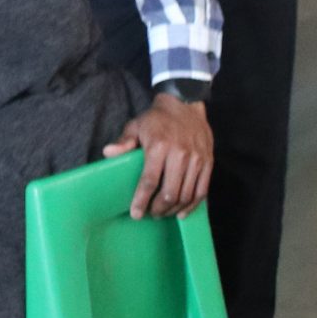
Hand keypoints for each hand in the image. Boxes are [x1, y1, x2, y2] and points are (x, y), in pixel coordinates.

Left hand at [111, 93, 213, 218]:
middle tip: (151, 214)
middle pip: (170, 192)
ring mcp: (197, 159)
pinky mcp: (208, 162)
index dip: (142, 200)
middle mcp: (180, 154)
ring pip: (187, 195)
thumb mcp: (135, 126)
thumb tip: (108, 153)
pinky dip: (192, 205)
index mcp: (159, 146)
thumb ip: (123, 142)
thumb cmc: (157, 119)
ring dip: (174, 209)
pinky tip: (182, 212)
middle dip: (159, 209)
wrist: (185, 104)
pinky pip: (202, 190)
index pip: (150, 180)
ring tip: (164, 213)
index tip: (136, 214)